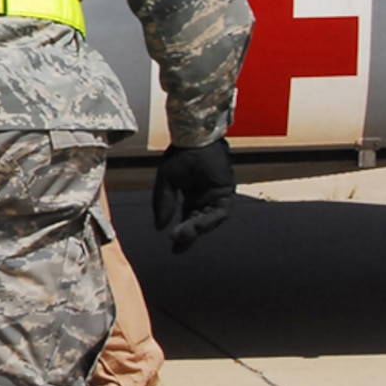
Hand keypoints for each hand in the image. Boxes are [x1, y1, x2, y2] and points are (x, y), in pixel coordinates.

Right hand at [151, 137, 236, 252]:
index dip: (182, 233)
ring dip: (198, 229)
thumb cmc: (180, 155)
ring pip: (210, 219)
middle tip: (177, 242)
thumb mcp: (166, 182)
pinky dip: (210, 220)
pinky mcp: (226, 191)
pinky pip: (221, 211)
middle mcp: (205, 197)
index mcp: (191, 195)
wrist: (194, 138)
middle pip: (198, 221)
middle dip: (189, 234)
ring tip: (184, 234)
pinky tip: (197, 225)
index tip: (174, 248)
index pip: (187, 218)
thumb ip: (162, 204)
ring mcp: (217, 195)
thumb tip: (160, 228)